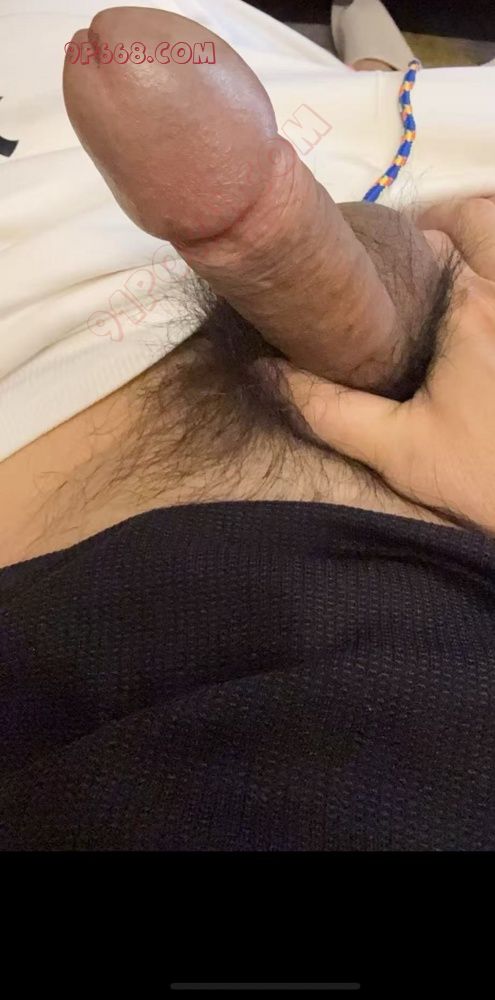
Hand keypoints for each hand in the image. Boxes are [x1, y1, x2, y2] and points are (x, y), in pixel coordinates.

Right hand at [281, 197, 494, 532]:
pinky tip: (473, 315)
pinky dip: (493, 273)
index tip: (376, 258)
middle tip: (412, 262)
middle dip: (447, 227)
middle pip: (481, 220)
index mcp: (470, 305)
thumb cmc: (484, 481)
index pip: (436, 231)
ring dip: (478, 244)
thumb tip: (267, 373)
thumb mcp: (398, 451)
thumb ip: (330, 409)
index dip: (403, 235)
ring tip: (444, 278)